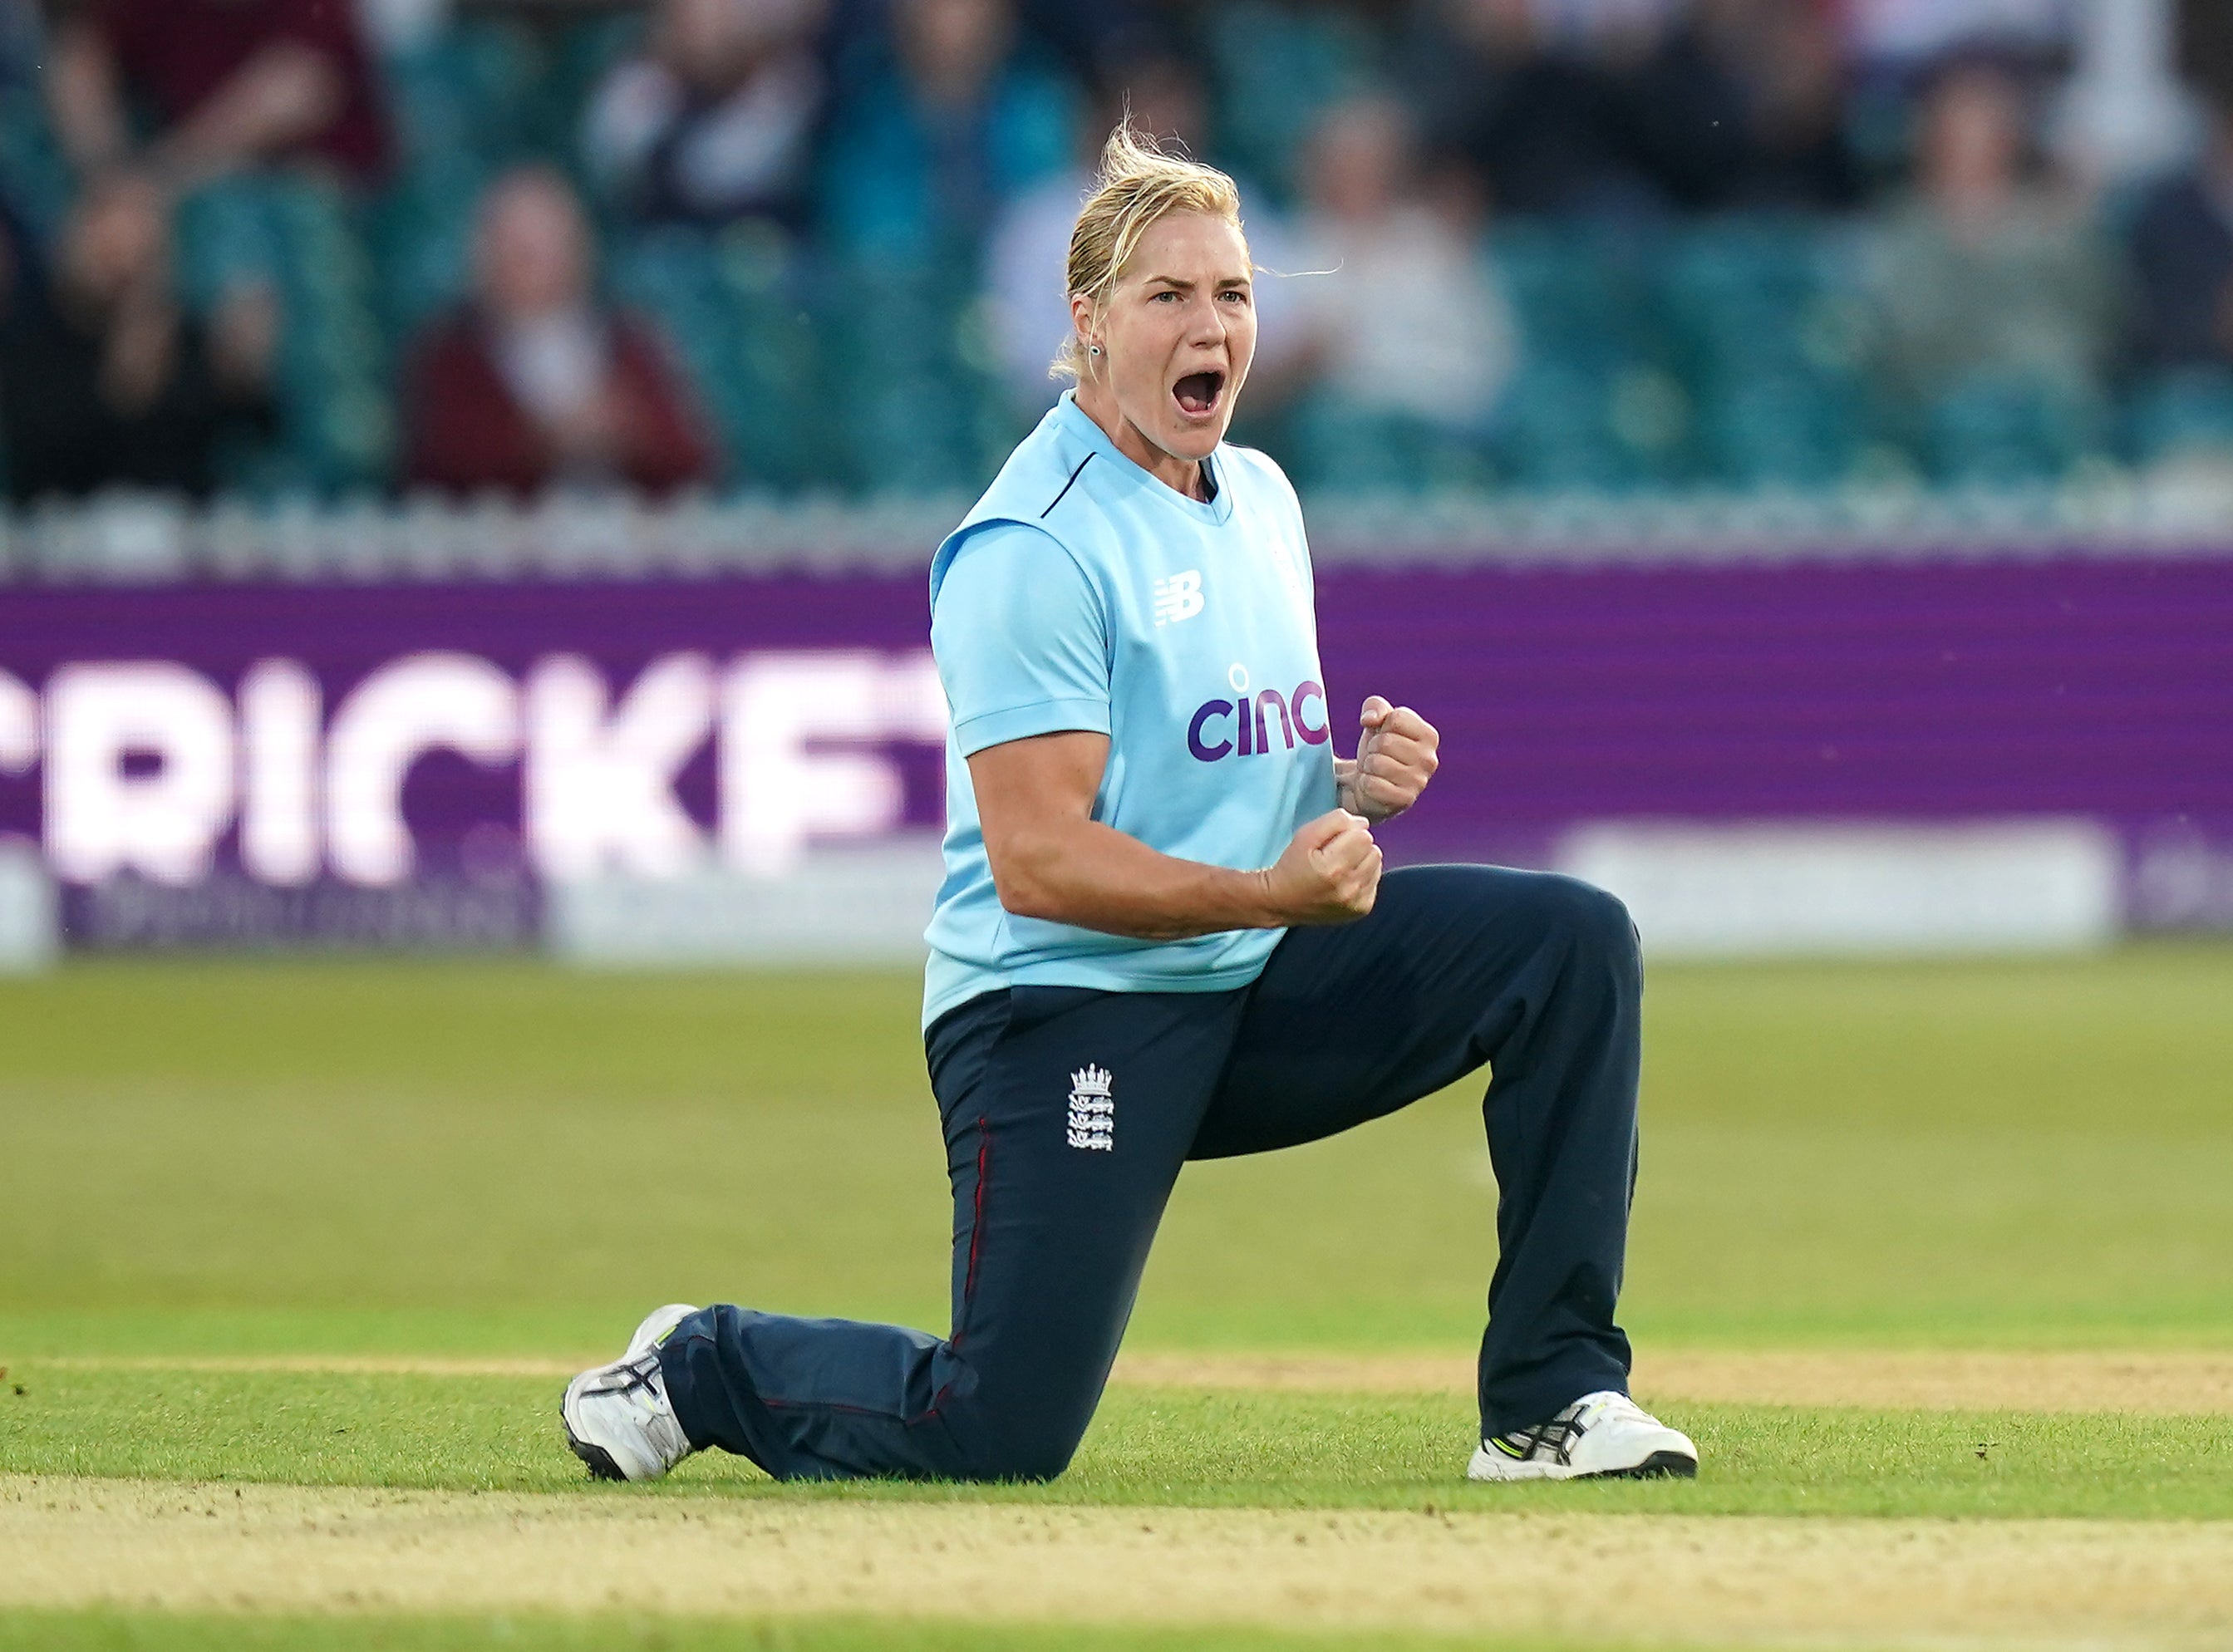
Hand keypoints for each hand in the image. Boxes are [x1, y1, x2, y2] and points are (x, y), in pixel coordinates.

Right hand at [1263, 809, 1380, 924]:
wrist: (1282, 903)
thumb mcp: (1305, 835)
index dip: (1348, 833)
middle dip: (1358, 847)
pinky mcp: (1362, 909)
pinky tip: (1346, 881)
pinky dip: (1364, 878)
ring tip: (1342, 867)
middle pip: (1374, 850)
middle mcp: (1348, 887)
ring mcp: (1357, 902)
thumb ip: (1335, 821)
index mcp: (1333, 867)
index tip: (1333, 842)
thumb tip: (1363, 823)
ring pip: (1377, 865)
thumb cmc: (1292, 866)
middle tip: (1337, 854)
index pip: (1364, 836)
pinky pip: (1375, 882)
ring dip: (1363, 861)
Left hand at [1336, 696, 1438, 822]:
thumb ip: (1375, 706)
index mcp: (1429, 736)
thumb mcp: (1376, 720)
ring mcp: (1419, 782)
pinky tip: (1373, 785)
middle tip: (1377, 756)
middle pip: (1385, 741)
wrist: (1368, 784)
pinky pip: (1372, 784)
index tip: (1384, 736)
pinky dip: (1365, 784)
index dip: (1381, 726)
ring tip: (1375, 770)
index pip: (1396, 718)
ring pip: (1377, 763)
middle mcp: (1429, 759)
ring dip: (1368, 766)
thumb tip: (1371, 719)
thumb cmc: (1377, 749)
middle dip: (1372, 747)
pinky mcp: (1403, 801)